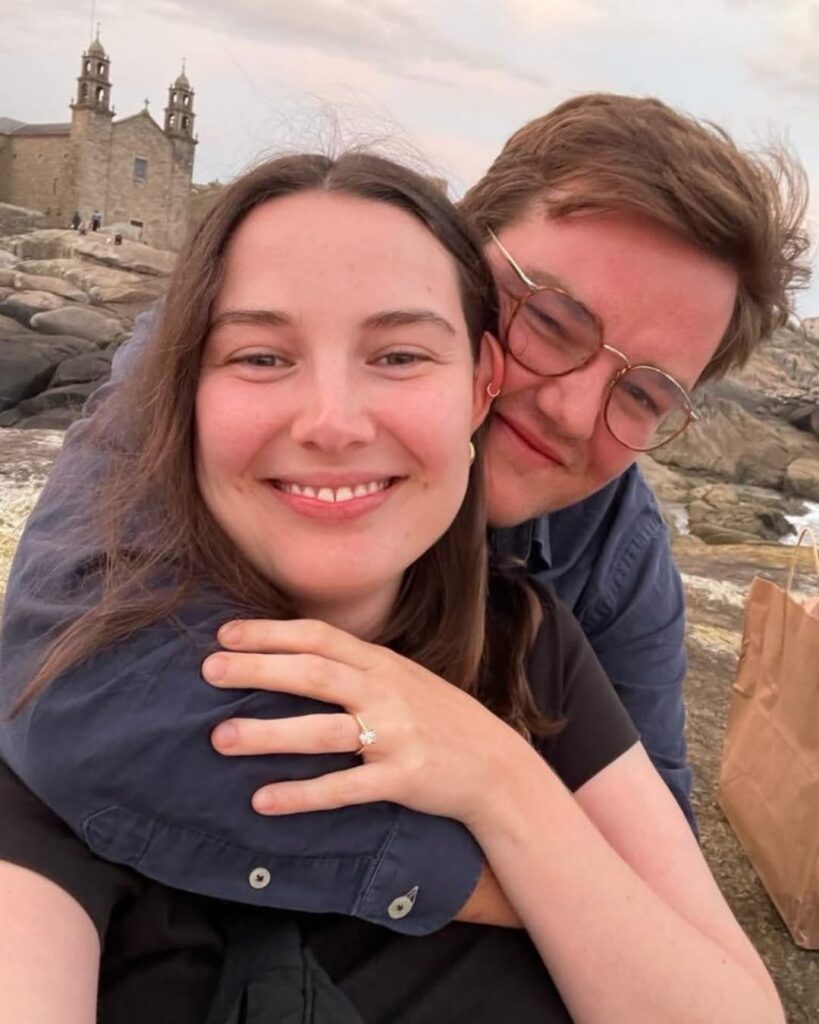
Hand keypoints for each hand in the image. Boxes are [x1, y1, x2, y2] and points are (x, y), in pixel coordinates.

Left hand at [203, 618, 527, 830]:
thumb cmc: (438, 719)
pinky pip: (345, 788)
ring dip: (268, 734)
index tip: (224, 633)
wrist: (496, 766)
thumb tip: (294, 655)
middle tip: (208, 671)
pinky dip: (302, 794)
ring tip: (220, 738)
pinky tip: (263, 800)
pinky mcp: (401, 779)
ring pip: (323, 731)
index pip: (319, 637)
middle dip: (258, 670)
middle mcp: (386, 692)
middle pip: (314, 674)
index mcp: (382, 663)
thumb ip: (356, 666)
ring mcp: (395, 735)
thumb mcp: (402, 678)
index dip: (271, 633)